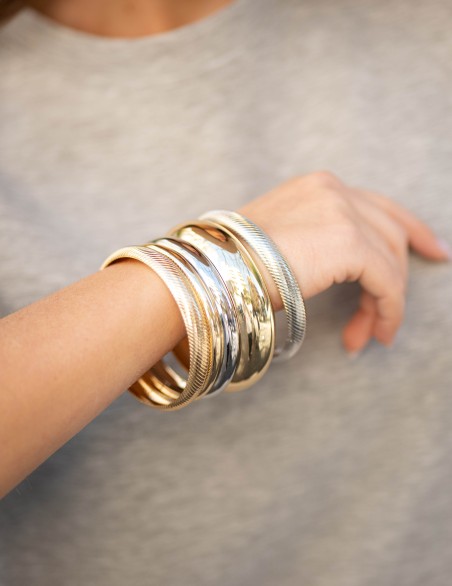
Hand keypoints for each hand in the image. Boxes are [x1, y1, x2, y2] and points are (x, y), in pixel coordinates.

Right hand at [237, 171, 449, 352]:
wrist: (214, 270)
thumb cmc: (233, 264)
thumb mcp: (278, 242)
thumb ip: (316, 242)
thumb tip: (340, 270)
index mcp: (317, 187)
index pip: (377, 205)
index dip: (411, 229)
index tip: (433, 250)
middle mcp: (334, 190)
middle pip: (389, 235)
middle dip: (394, 281)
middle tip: (383, 321)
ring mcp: (343, 211)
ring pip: (389, 261)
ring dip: (384, 304)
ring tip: (368, 335)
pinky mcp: (349, 241)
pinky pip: (386, 281)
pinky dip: (387, 310)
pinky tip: (375, 332)